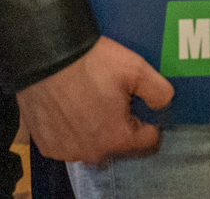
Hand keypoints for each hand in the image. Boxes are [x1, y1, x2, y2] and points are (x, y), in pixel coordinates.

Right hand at [17, 36, 172, 165]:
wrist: (47, 56)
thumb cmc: (92, 63)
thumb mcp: (137, 69)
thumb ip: (159, 91)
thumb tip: (163, 105)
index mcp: (116, 137)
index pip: (147, 140)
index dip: (148, 121)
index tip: (139, 106)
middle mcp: (92, 152)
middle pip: (118, 145)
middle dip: (119, 127)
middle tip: (112, 100)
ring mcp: (66, 151)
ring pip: (91, 146)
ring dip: (95, 132)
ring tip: (89, 103)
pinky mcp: (46, 145)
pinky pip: (67, 144)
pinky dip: (71, 132)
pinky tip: (69, 110)